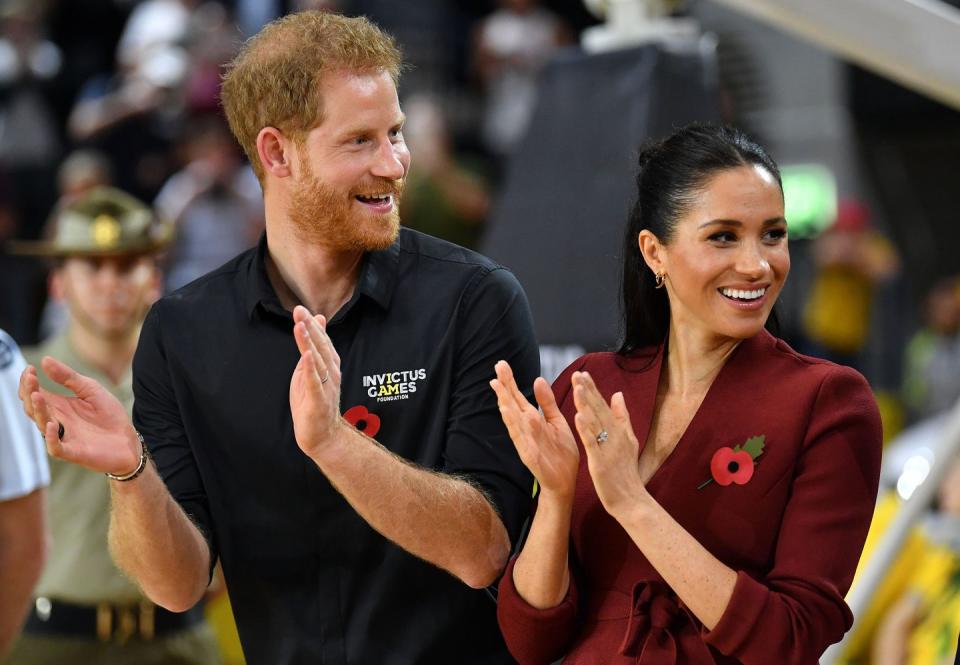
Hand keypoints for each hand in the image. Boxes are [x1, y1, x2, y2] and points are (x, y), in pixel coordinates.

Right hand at [17, 357, 141, 475]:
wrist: (129, 439)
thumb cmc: (109, 415)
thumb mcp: (90, 390)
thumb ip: (69, 377)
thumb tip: (45, 360)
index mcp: (59, 405)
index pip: (35, 393)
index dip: (28, 382)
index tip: (30, 368)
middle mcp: (56, 420)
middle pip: (34, 407)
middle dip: (29, 393)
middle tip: (31, 379)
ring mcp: (64, 436)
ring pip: (42, 424)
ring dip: (38, 410)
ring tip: (37, 395)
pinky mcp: (73, 451)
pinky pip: (55, 447)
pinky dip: (51, 438)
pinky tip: (52, 424)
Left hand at [289, 305, 343, 458]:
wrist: (323, 435)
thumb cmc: (315, 401)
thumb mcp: (312, 370)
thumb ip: (313, 347)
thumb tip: (316, 320)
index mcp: (329, 365)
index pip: (321, 340)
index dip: (312, 325)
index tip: (301, 309)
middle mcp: (331, 372)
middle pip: (320, 346)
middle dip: (310, 328)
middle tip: (299, 311)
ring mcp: (326, 386)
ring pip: (318, 360)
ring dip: (309, 342)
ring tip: (301, 327)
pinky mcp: (318, 399)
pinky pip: (314, 381)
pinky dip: (311, 368)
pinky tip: (307, 355)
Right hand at [490, 361, 578, 498]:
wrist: (565, 482)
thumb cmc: (561, 453)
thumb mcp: (556, 421)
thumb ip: (546, 402)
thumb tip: (537, 379)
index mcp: (533, 419)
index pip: (518, 397)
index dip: (509, 382)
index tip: (501, 365)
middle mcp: (526, 428)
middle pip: (512, 405)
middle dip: (505, 387)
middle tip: (497, 367)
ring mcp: (526, 442)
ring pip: (513, 420)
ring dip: (506, 405)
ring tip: (498, 388)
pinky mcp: (530, 455)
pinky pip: (520, 439)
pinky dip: (514, 427)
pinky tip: (508, 414)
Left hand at [571, 371, 645, 518]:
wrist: (631, 500)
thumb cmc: (626, 472)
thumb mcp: (628, 440)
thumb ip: (622, 417)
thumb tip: (617, 394)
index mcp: (619, 430)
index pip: (603, 406)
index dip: (593, 389)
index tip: (583, 373)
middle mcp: (615, 436)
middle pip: (599, 410)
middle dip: (588, 391)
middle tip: (577, 374)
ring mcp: (608, 448)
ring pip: (596, 422)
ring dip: (586, 404)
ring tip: (578, 388)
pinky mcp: (601, 461)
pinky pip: (592, 443)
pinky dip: (586, 429)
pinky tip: (578, 416)